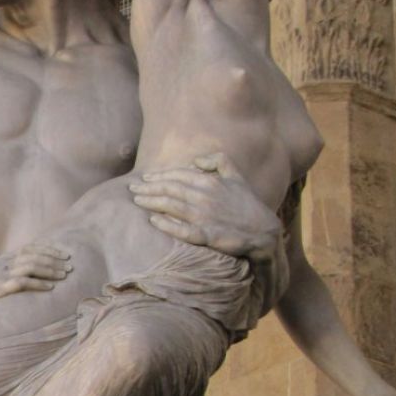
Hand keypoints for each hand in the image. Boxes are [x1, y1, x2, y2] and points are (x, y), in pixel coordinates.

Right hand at [0, 243, 71, 312]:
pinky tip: (50, 288)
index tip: (66, 255)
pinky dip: (38, 285)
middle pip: (35, 256)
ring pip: (31, 267)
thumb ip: (13, 269)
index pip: (32, 248)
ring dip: (50, 271)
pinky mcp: (0, 288)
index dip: (50, 250)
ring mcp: (3, 274)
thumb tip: (32, 272)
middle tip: (71, 266)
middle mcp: (6, 263)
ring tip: (64, 276)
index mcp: (6, 258)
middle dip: (54, 260)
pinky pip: (22, 283)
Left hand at [128, 154, 280, 261]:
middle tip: (132, 189)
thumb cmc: (247, 203)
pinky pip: (183, 229)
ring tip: (137, 200)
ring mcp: (206, 216)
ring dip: (153, 202)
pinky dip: (168, 225)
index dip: (159, 176)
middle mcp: (206, 197)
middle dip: (149, 188)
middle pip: (171, 190)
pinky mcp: (208, 235)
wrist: (263, 230)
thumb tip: (197, 160)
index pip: (178, 176)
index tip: (144, 178)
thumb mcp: (236, 176)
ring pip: (173, 207)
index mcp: (211, 182)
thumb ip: (218, 162)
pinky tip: (154, 221)